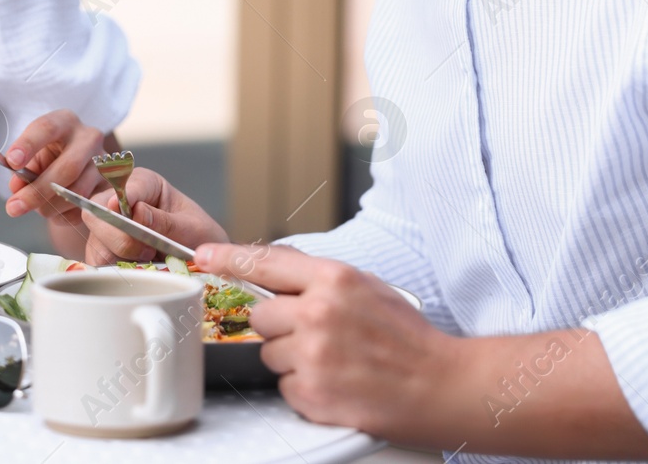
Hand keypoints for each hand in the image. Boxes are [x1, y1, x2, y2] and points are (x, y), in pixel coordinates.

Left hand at [1, 110, 107, 235]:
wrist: (78, 168)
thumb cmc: (50, 158)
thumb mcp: (32, 158)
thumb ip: (22, 171)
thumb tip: (18, 188)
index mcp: (64, 122)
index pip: (47, 128)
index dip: (29, 144)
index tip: (13, 162)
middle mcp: (89, 138)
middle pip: (68, 167)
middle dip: (38, 191)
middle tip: (15, 207)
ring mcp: (105, 163)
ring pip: (78, 192)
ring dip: (51, 206)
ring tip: (37, 208)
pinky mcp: (111, 186)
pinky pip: (86, 208)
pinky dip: (64, 215)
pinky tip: (56, 211)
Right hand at [79, 168, 227, 264]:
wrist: (202, 260)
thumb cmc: (199, 236)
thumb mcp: (192, 228)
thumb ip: (166, 221)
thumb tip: (137, 212)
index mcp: (145, 184)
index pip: (123, 184)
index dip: (120, 197)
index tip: (122, 208)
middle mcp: (120, 201)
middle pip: (97, 213)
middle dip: (120, 236)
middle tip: (148, 249)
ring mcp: (109, 227)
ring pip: (96, 241)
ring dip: (119, 256)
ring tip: (148, 260)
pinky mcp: (105, 251)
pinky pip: (97, 262)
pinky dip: (114, 270)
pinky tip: (136, 269)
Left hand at [194, 243, 455, 444]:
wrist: (443, 386)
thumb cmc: (409, 339)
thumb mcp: (368, 288)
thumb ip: (321, 280)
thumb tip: (278, 277)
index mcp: (335, 279)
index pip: (266, 261)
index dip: (229, 257)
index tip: (204, 255)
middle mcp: (319, 313)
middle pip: (261, 315)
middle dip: (280, 327)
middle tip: (317, 336)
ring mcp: (313, 355)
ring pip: (270, 353)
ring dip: (292, 360)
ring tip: (334, 362)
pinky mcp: (312, 393)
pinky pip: (284, 387)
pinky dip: (304, 388)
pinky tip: (336, 384)